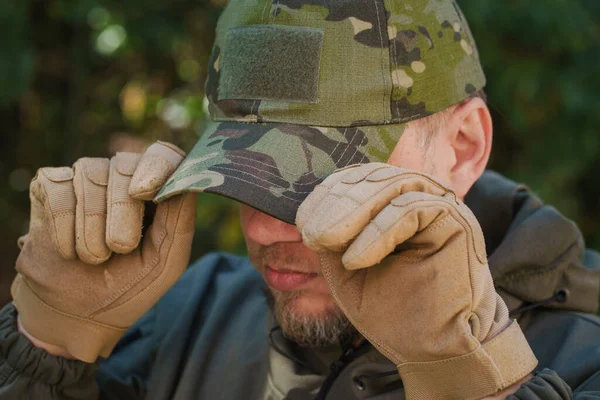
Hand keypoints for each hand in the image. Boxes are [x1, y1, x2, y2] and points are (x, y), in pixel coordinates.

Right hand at [12, 141, 196, 362]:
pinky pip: (58, 191)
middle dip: (122, 212)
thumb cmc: (130, 284)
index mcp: (157, 189)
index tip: (145, 193)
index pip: (164, 155)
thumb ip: (180, 224)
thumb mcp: (166, 263)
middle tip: (120, 248)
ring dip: (92, 229)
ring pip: (89, 176)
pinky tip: (69, 250)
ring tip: (95, 257)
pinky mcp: (50, 185)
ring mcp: (87, 177)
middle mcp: (123, 175)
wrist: (80, 313)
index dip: (157, 166)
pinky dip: (64, 229)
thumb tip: (187, 184)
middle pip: (125, 165)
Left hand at [296, 163, 536, 399]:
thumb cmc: (391, 308)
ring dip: (350, 213)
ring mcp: (437, 203)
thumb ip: (330, 237)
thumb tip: (307, 214)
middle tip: (311, 235)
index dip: (325, 196)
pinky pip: (410, 209)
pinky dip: (377, 232)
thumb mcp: (345, 268)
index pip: (355, 180)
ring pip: (388, 185)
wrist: (430, 347)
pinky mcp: (454, 219)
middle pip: (370, 178)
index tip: (301, 224)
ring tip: (326, 242)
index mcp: (391, 201)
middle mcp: (416, 195)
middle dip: (334, 204)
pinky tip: (355, 260)